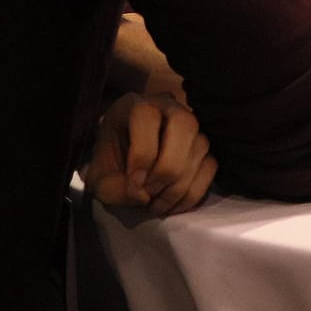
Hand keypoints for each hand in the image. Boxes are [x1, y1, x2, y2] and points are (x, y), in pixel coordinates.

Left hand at [85, 92, 217, 214]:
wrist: (124, 169)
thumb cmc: (110, 166)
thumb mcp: (99, 179)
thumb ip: (114, 188)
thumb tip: (144, 195)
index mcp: (134, 107)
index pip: (146, 116)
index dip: (143, 152)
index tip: (135, 183)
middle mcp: (168, 107)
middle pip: (184, 124)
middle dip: (168, 168)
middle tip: (149, 193)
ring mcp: (192, 125)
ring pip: (201, 145)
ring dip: (179, 184)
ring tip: (156, 203)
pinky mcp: (205, 146)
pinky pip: (211, 165)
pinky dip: (193, 192)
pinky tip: (172, 203)